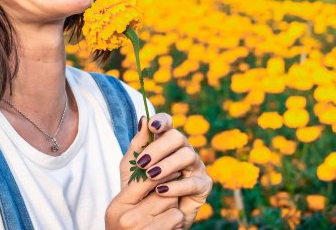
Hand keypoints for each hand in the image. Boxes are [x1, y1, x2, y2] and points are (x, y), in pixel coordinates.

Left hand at [135, 113, 212, 228]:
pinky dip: (176, 186)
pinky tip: (161, 191)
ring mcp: (195, 166)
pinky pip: (193, 182)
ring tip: (151, 176)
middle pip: (177, 137)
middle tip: (142, 163)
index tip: (152, 125)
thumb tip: (143, 119)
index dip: (162, 121)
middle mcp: (183, 150)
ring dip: (167, 165)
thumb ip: (137, 145)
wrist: (149, 216)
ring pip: (187, 155)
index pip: (168, 124)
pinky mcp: (203, 185)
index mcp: (166, 143)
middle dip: (159, 148)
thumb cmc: (141, 188)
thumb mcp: (132, 167)